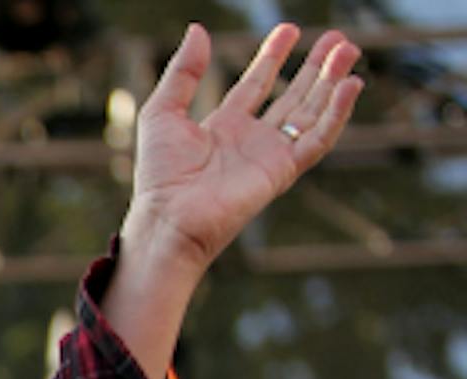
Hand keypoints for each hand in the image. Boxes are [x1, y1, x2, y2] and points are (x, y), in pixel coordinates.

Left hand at [124, 23, 363, 276]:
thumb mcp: (162, 111)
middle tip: (338, 38)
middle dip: (315, 67)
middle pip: (292, 96)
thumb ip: (183, 72)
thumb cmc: (160, 174)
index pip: (256, 85)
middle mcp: (251, 140)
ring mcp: (270, 155)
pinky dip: (337, 112)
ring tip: (348, 50)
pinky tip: (349, 85)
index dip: (273, 57)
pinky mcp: (284, 171)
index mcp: (223, 127)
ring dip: (331, 82)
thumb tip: (197, 29)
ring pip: (311, 112)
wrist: (170, 217)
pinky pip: (319, 139)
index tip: (290, 29)